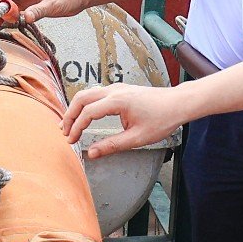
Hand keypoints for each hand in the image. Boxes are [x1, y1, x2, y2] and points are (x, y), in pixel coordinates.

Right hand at [63, 83, 192, 156]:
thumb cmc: (162, 119)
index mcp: (118, 101)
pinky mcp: (120, 89)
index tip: (71, 141)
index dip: (76, 128)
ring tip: (69, 124)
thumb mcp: (137, 138)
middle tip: (64, 132)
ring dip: (76, 108)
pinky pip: (96, 93)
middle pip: (82, 98)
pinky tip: (84, 115)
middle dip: (70, 115)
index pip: (88, 113)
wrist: (178, 103)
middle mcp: (114, 91)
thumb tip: (92, 153)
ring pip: (87, 93)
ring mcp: (117, 88)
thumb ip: (112, 145)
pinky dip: (85, 104)